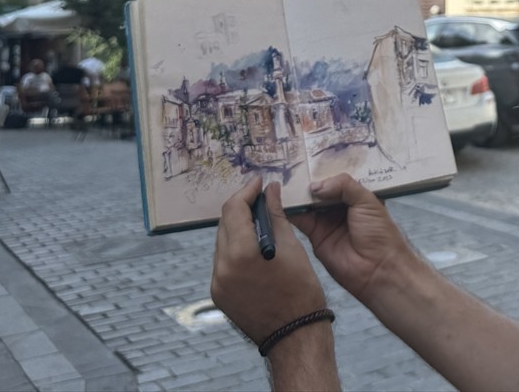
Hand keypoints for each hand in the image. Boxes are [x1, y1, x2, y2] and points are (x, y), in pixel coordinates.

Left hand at [211, 177, 326, 344]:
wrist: (294, 335)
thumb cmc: (301, 290)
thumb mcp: (291, 247)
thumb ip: (276, 215)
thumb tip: (270, 190)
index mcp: (241, 253)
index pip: (234, 209)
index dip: (246, 191)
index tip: (258, 183)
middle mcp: (222, 267)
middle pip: (225, 224)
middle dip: (240, 208)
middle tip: (259, 199)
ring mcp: (217, 283)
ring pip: (221, 243)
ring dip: (236, 228)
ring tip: (257, 222)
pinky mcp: (218, 294)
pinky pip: (222, 262)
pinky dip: (234, 249)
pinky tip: (251, 247)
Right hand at [289, 174, 412, 303]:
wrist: (378, 269)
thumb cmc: (378, 231)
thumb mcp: (367, 200)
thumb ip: (343, 186)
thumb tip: (315, 186)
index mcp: (355, 196)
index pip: (335, 180)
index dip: (322, 171)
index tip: (305, 159)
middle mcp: (339, 207)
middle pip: (319, 191)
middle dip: (306, 181)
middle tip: (287, 166)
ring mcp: (326, 222)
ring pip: (307, 203)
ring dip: (295, 194)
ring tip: (279, 179)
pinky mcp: (314, 237)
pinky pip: (300, 220)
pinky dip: (289, 211)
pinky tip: (279, 199)